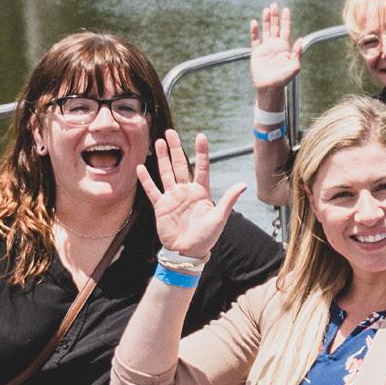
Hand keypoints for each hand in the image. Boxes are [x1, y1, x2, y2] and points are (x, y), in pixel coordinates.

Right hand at [137, 130, 248, 259]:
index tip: (201, 136)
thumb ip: (229, 200)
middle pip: (180, 165)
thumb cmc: (206, 237)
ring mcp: (173, 197)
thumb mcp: (219, 218)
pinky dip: (147, 180)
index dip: (201, 152)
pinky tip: (141, 167)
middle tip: (171, 132)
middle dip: (176, 149)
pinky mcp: (161, 206)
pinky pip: (153, 190)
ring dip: (162, 158)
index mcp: (202, 192)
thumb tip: (243, 185)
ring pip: (166, 173)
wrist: (187, 252)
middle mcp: (186, 191)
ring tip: (159, 141)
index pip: (201, 167)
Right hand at [248, 4, 300, 100]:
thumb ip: (298, 54)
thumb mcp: (294, 67)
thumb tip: (301, 39)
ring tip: (266, 9)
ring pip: (266, 31)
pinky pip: (254, 40)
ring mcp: (266, 49)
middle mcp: (275, 46)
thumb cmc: (283, 80)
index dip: (286, 20)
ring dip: (266, 20)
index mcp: (285, 48)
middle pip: (275, 27)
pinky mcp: (256, 53)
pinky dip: (254, 31)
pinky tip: (254, 22)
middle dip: (275, 16)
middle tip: (274, 4)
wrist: (269, 88)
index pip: (285, 30)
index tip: (286, 9)